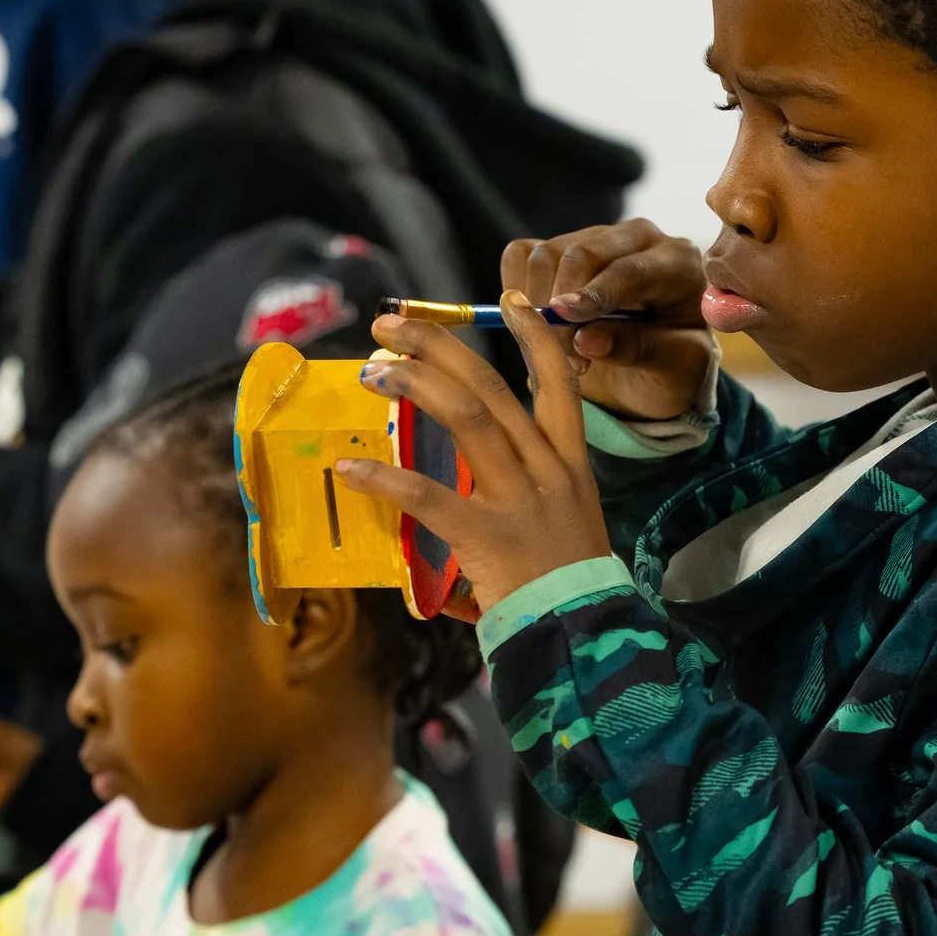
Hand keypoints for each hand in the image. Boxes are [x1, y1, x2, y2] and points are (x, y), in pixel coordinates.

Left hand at [334, 295, 610, 613]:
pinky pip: (428, 497)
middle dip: (440, 346)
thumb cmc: (572, 590)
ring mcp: (519, 499)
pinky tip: (349, 470)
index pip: (559, 384)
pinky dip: (384, 481)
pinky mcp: (487, 535)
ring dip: (414, 385)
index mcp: (569, 466)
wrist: (587, 636)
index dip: (535, 337)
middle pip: (491, 388)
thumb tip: (471, 492)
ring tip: (373, 370)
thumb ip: (523, 500)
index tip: (510, 299)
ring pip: (466, 418)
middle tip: (393, 325)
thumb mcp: (566, 527)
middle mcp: (548, 471)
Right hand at [501, 222, 713, 421]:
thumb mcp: (672, 370)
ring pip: (545, 255)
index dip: (593, 293)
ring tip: (561, 353)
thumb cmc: (673, 366)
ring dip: (538, 307)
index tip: (562, 316)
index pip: (629, 270)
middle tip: (564, 358)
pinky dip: (516, 289)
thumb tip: (585, 340)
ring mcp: (595, 238)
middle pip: (580, 253)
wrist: (655, 368)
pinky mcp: (561, 248)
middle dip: (560, 306)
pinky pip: (521, 254)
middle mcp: (637, 238)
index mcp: (676, 262)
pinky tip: (538, 324)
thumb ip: (636, 351)